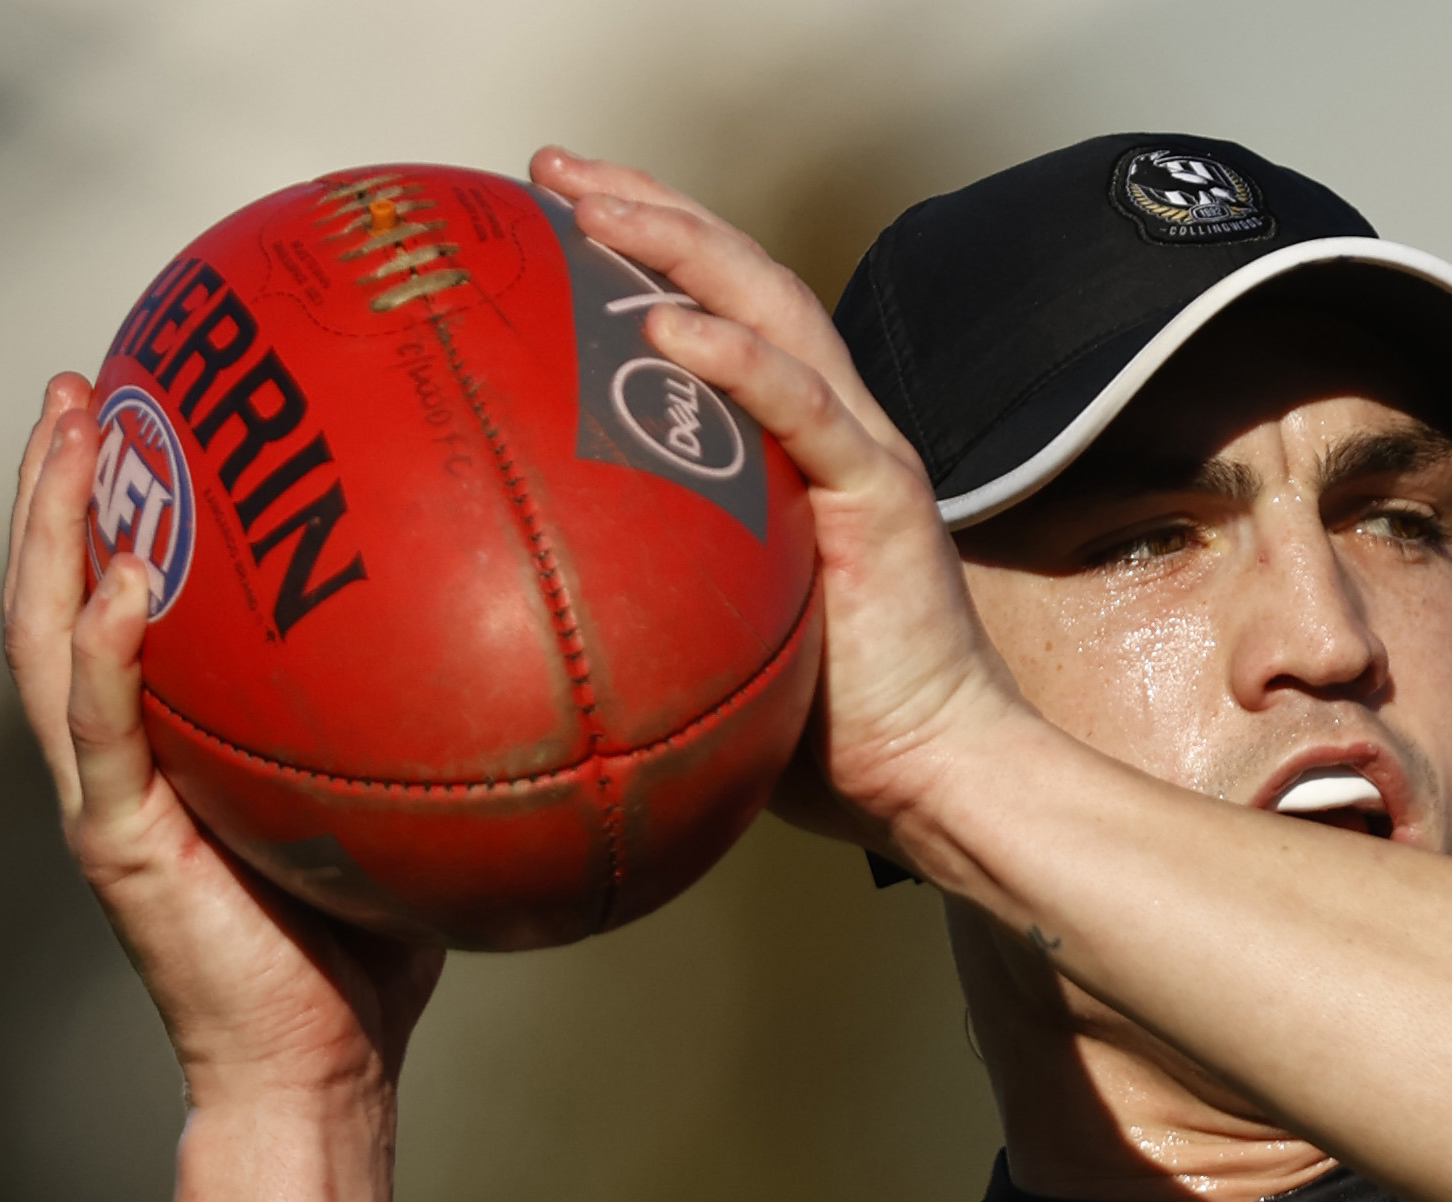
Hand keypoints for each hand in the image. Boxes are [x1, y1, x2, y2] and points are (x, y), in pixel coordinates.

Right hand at [2, 378, 441, 1109]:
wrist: (324, 1072)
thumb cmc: (370, 954)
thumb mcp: (403, 810)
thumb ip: (430, 732)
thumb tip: (533, 643)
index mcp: (171, 744)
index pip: (120, 599)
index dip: (114, 504)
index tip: (141, 404)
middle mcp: (119, 756)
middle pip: (55, 588)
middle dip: (57, 480)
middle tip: (80, 380)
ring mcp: (106, 797)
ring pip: (45, 634)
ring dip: (49, 528)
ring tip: (67, 431)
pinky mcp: (120, 843)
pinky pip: (101, 727)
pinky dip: (103, 648)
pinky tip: (123, 578)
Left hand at [528, 148, 1036, 851]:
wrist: (935, 779)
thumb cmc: (828, 734)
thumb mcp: (712, 641)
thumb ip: (648, 594)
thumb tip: (515, 611)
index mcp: (796, 453)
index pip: (721, 315)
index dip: (643, 251)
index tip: (545, 214)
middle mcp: (834, 431)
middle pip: (741, 279)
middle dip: (645, 210)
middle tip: (549, 171)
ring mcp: (864, 456)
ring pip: (774, 309)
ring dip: (680, 246)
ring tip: (593, 208)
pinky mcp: (882, 500)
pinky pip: (803, 408)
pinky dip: (736, 358)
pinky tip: (664, 324)